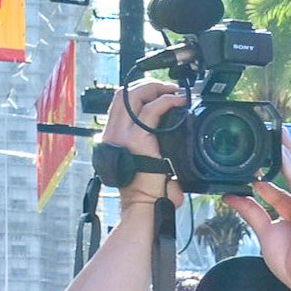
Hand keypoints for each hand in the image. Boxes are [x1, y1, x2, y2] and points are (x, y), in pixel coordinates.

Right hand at [100, 76, 180, 190]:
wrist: (144, 205)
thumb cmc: (147, 189)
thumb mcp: (143, 160)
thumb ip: (147, 142)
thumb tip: (168, 133)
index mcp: (111, 136)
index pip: (119, 103)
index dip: (137, 91)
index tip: (156, 91)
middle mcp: (112, 133)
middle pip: (124, 94)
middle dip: (147, 84)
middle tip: (168, 88)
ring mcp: (122, 135)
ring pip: (135, 96)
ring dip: (156, 88)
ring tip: (174, 91)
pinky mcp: (137, 139)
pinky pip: (152, 110)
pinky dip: (167, 100)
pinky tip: (178, 100)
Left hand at [225, 137, 290, 290]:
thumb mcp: (267, 234)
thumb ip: (251, 212)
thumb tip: (233, 197)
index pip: (284, 188)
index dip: (270, 174)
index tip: (257, 162)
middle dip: (282, 155)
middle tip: (271, 134)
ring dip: (286, 152)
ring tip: (275, 132)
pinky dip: (289, 165)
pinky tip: (279, 151)